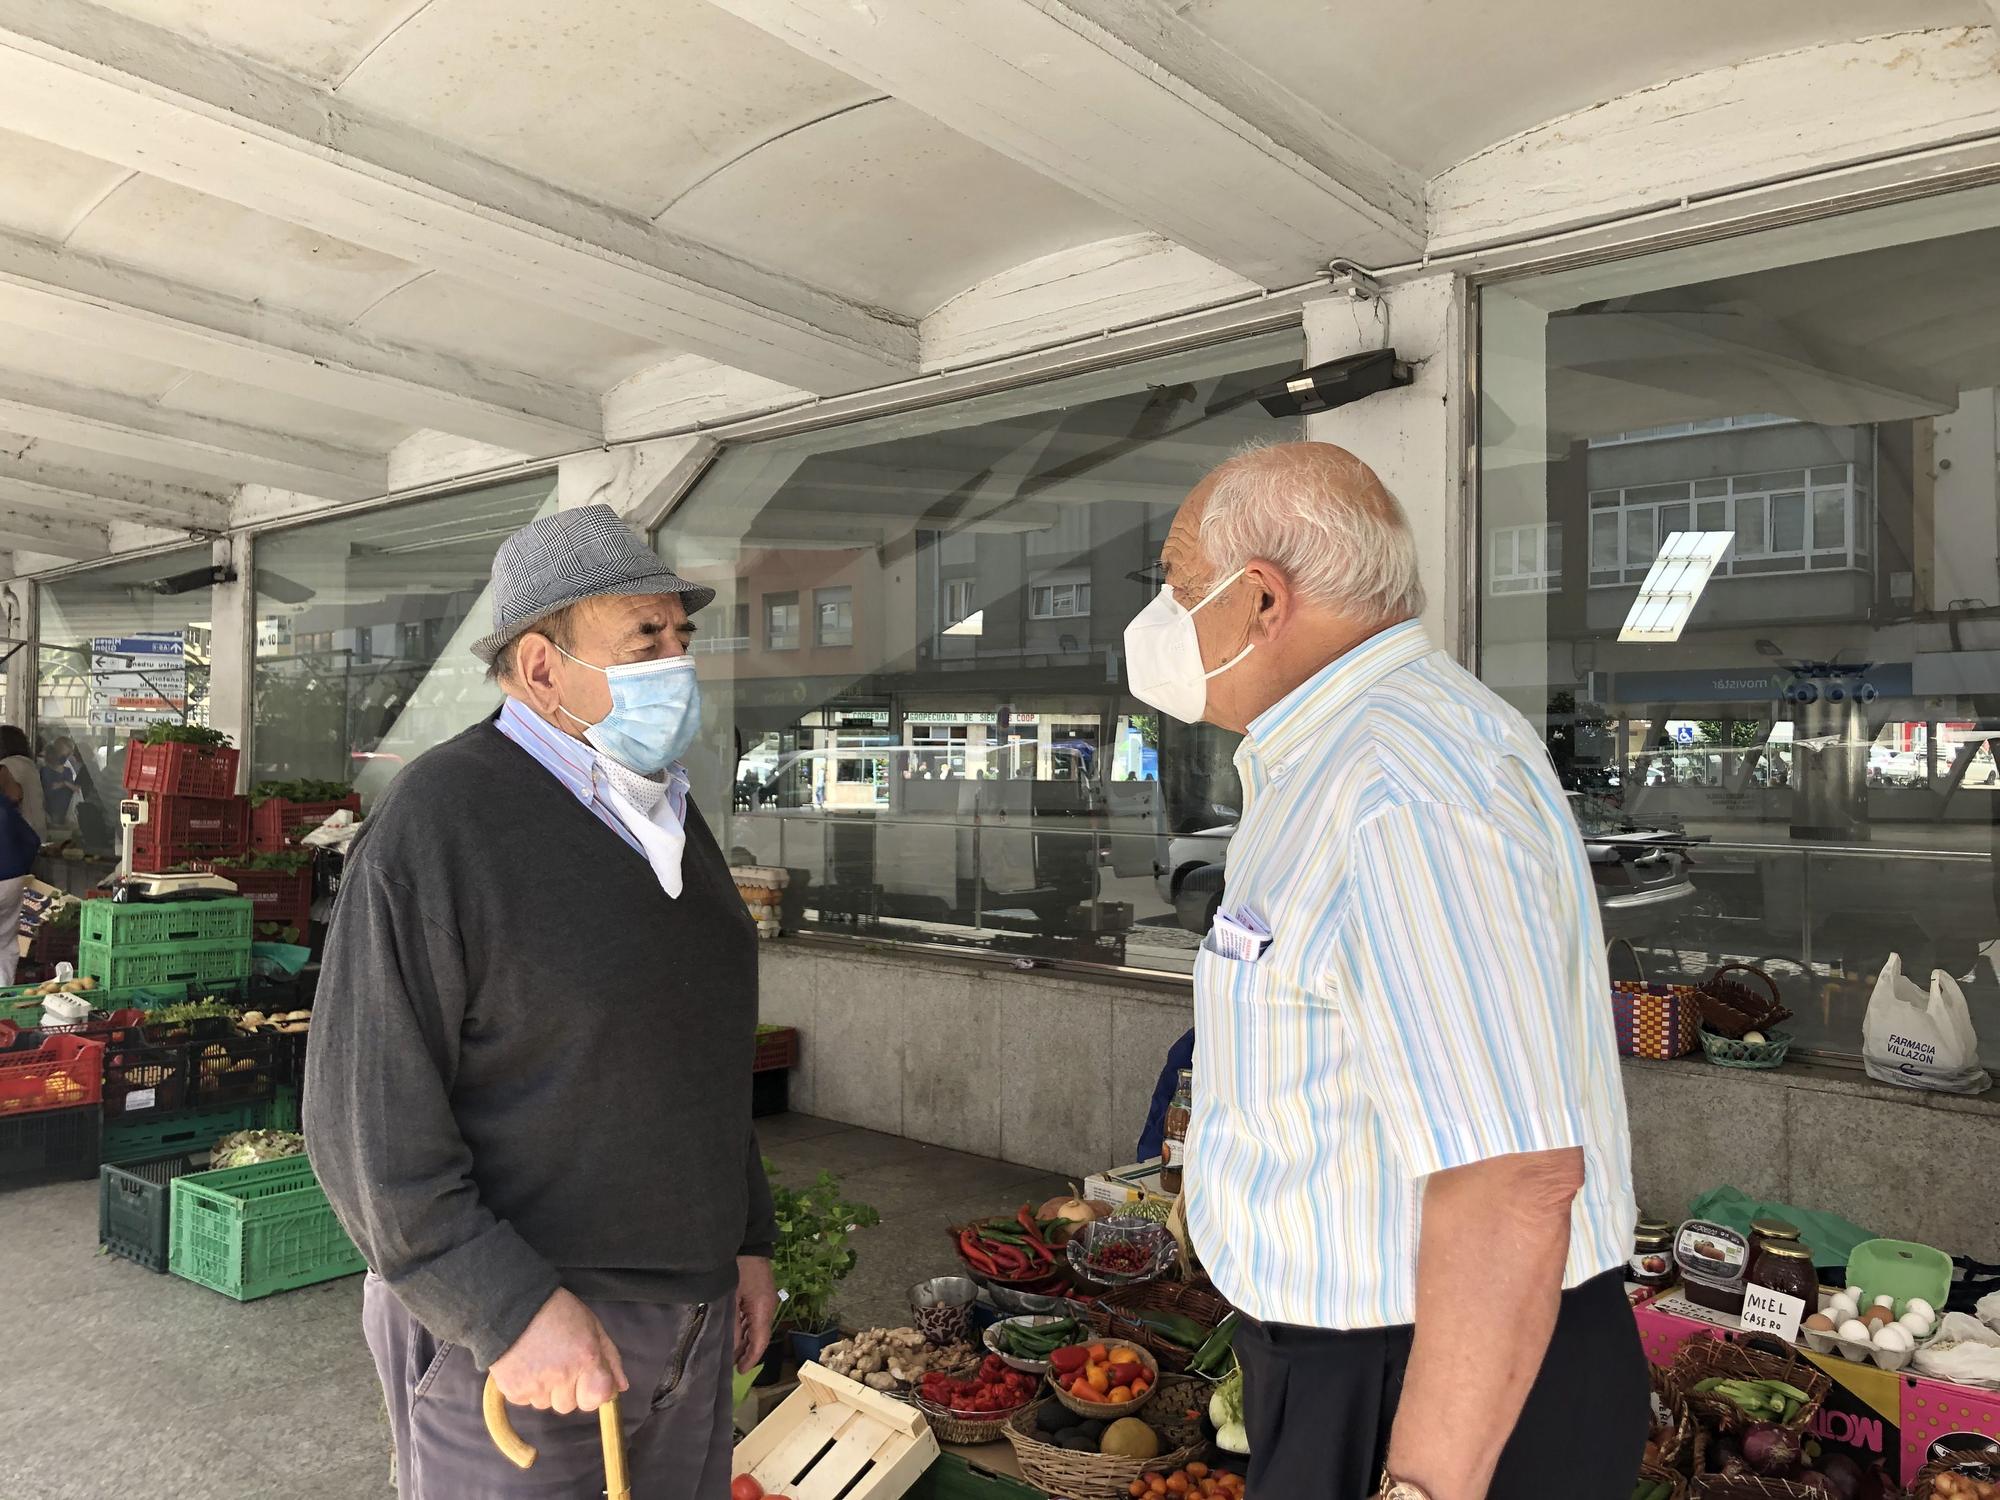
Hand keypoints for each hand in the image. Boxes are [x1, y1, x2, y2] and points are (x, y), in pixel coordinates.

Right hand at [490, 1287, 628, 1414]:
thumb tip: (621, 1387)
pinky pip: (526, 1401)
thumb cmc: (557, 1311)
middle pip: (571, 1405)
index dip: (595, 1391)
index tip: (588, 1380)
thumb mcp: (592, 1326)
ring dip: (547, 1389)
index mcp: (587, 1358)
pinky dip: (527, 1387)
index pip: (599, 1397)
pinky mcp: (514, 1391)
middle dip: (568, 1390)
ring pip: (547, 1404)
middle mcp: (563, 1375)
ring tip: (541, 1360)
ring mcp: (537, 1386)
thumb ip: (609, 1357)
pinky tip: (526, 1364)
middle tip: (560, 1363)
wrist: (512, 1306)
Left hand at [735, 1256, 777, 1373]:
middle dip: (745, 1352)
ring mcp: (764, 1301)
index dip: (751, 1359)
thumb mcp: (732, 1297)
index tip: (739, 1372)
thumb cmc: (739, 1268)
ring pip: (755, 1328)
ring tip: (729, 1353)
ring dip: (744, 1341)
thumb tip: (730, 1347)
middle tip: (729, 1365)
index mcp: (764, 1309)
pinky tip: (733, 1333)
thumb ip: (732, 1323)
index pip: (760, 1341)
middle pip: (758, 1336)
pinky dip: (744, 1329)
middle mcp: (767, 1308)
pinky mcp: (759, 1295)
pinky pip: (752, 1318)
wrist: (749, 1242)